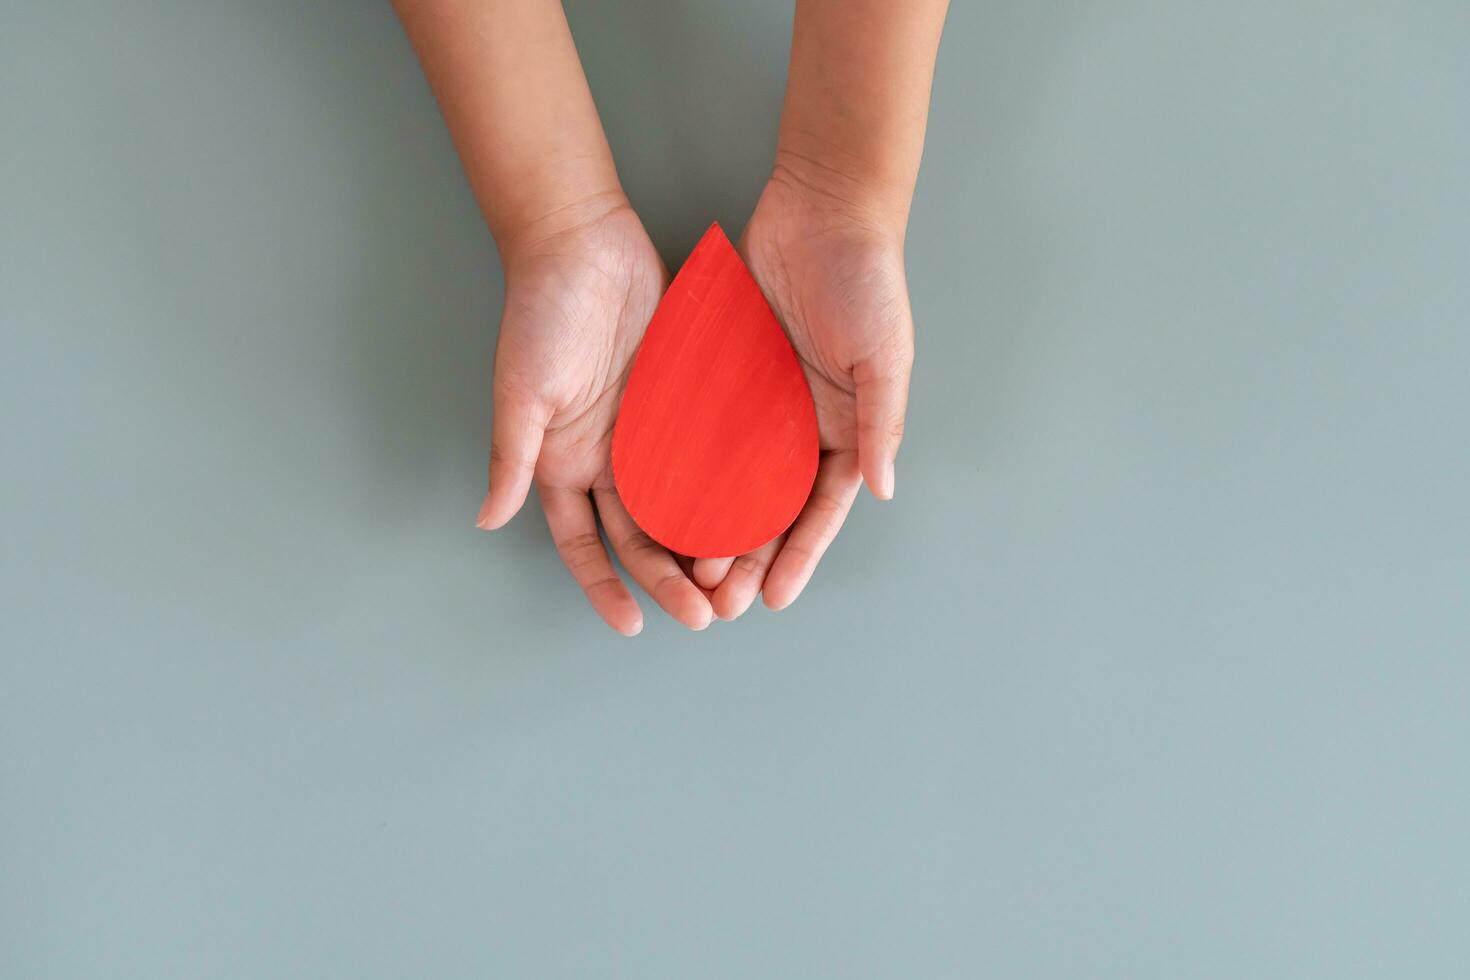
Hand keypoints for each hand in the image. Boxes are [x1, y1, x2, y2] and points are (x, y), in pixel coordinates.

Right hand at [475, 197, 715, 634]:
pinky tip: (760, 517)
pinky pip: (712, 455)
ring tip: (737, 582)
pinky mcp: (687, 401)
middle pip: (643, 538)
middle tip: (706, 614)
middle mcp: (609, 459)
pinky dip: (732, 488)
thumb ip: (511, 457)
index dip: (606, 588)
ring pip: (684, 507)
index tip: (635, 625)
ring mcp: (651, 433)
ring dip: (706, 546)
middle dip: (670, 580)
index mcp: (564, 464)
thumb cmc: (539, 312)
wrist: (584, 240)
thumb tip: (488, 521)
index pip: (585, 546)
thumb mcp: (520, 391)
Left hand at [692, 168, 915, 617]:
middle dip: (746, 557)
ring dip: (709, 526)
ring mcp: (758, 403)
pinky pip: (698, 431)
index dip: (798, 556)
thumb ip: (881, 422)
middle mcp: (800, 425)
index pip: (819, 509)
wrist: (822, 205)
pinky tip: (659, 503)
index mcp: (845, 429)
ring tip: (685, 569)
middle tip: (718, 600)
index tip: (774, 598)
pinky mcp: (721, 375)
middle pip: (769, 508)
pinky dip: (682, 470)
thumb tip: (882, 488)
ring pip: (727, 481)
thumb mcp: (885, 353)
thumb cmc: (868, 278)